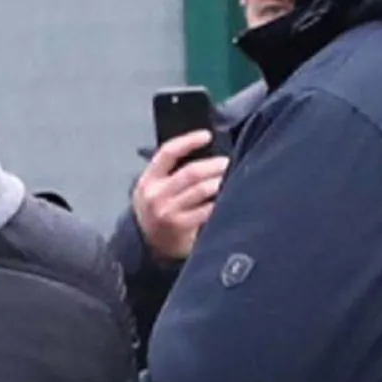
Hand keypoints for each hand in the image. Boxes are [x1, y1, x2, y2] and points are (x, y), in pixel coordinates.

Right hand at [131, 131, 226, 263]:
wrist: (149, 246)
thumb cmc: (158, 211)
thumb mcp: (154, 189)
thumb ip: (171, 172)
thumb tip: (205, 152)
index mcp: (148, 180)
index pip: (168, 152)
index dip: (189, 141)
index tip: (207, 136)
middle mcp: (156, 195)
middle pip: (191, 172)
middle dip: (215, 165)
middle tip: (229, 162)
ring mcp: (168, 212)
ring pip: (203, 189)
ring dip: (222, 181)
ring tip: (233, 177)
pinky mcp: (182, 226)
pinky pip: (208, 209)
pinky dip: (222, 201)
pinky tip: (229, 197)